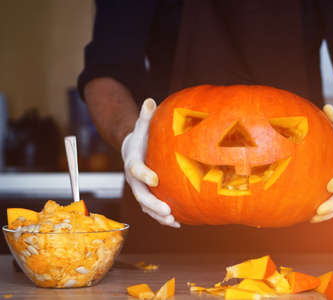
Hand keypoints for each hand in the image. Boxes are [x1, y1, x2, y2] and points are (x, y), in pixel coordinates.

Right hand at [121, 98, 179, 227]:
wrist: (132, 150)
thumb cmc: (142, 137)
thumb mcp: (142, 125)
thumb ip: (145, 116)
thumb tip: (150, 101)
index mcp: (133, 161)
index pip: (136, 170)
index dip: (144, 175)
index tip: (155, 179)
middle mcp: (134, 179)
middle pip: (140, 195)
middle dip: (152, 204)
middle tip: (167, 210)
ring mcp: (140, 190)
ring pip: (146, 207)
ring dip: (159, 216)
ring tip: (174, 221)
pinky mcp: (147, 196)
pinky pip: (153, 210)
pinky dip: (163, 217)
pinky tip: (178, 223)